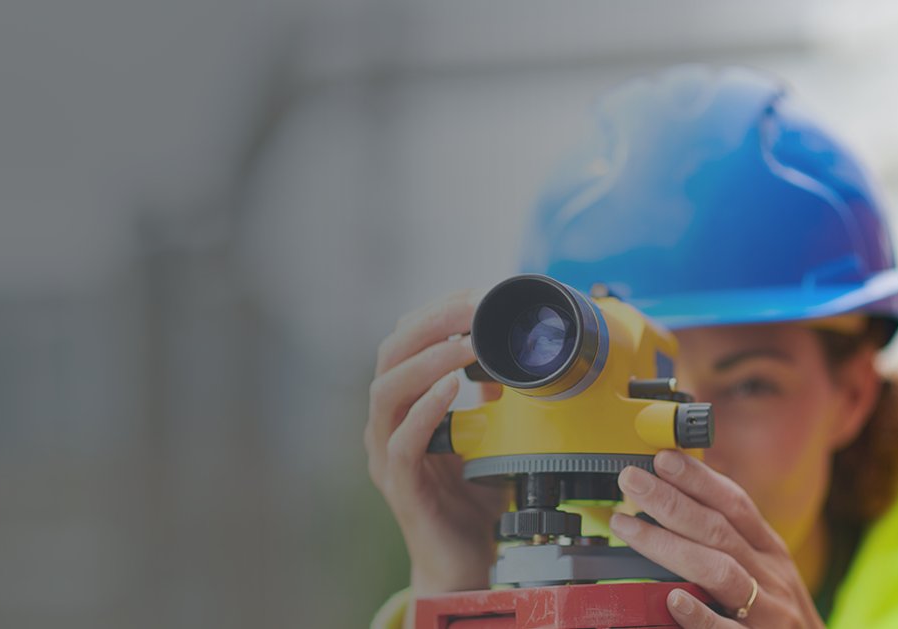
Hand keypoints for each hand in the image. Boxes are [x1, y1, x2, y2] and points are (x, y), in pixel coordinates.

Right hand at [365, 289, 508, 596]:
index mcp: (404, 406)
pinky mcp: (400, 486)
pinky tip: (451, 389)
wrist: (464, 563)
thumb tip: (510, 363)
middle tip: (471, 305)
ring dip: (428, 360)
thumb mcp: (489, 438)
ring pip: (387, 392)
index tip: (473, 292)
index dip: (435, 312)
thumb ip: (492, 402)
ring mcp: (386, 455)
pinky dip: (426, 410)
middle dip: (431, 323)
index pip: (404, 342)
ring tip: (465, 343)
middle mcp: (386, 425)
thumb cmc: (472, 502)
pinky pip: (402, 441)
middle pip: (389, 356)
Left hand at [610, 450, 824, 627]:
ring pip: (719, 571)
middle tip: (631, 480)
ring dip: (670, 545)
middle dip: (671, 501)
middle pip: (718, 530)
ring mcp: (768, 610)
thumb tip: (676, 501)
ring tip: (628, 527)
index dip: (698, 478)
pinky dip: (700, 614)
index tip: (662, 458)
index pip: (734, 504)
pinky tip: (673, 600)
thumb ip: (727, 539)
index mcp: (768, 549)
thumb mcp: (763, 568)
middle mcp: (770, 574)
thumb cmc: (777, 612)